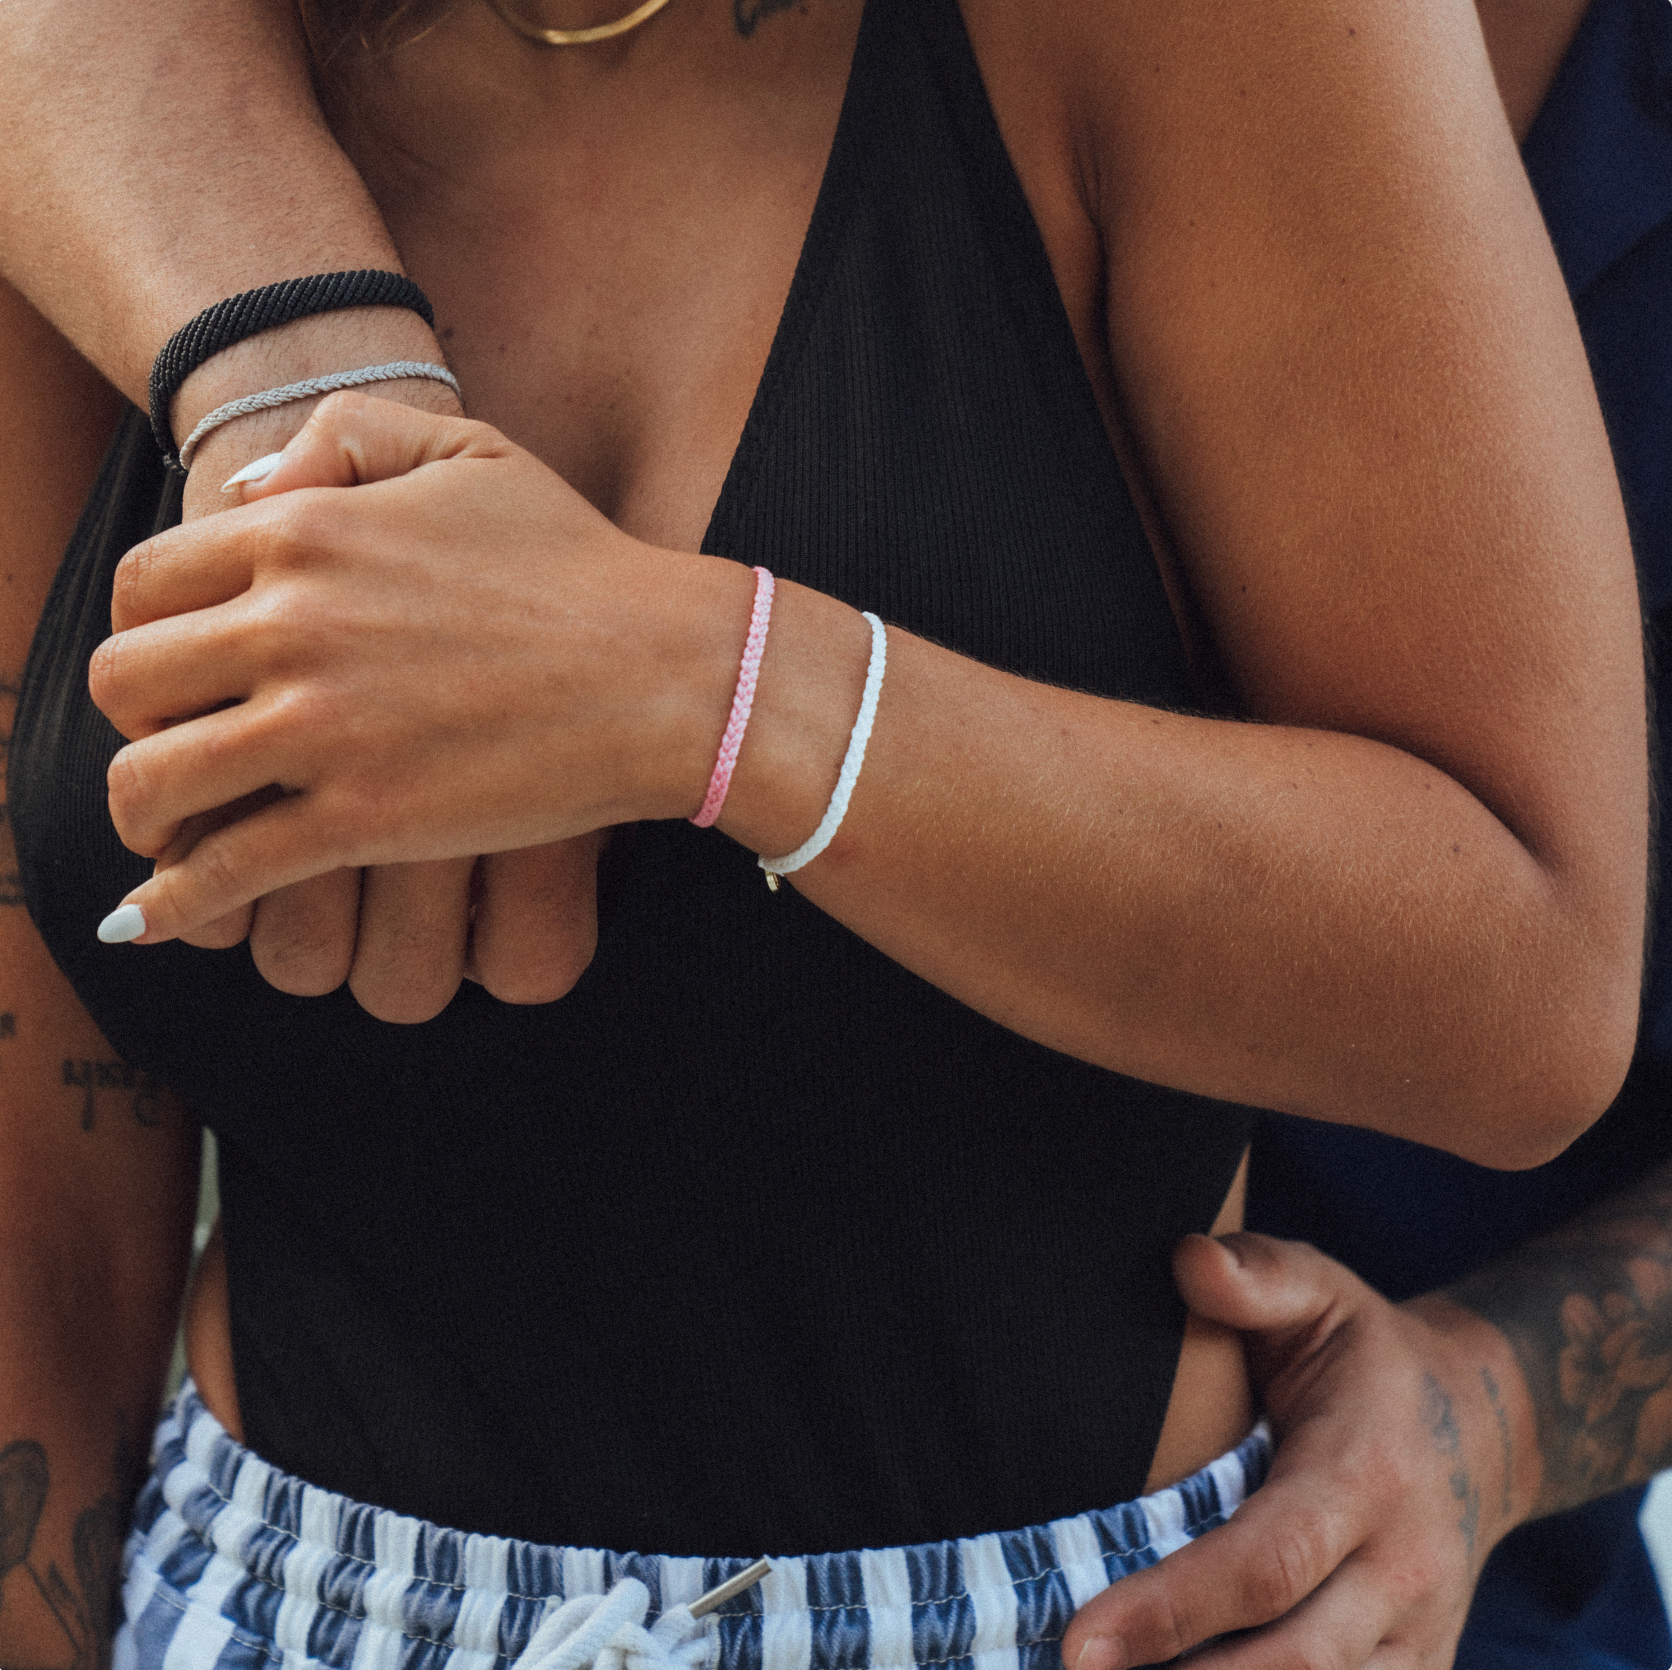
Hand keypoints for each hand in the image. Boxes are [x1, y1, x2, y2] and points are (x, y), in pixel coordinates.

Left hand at [164, 387, 603, 1021]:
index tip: (185, 667)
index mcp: (306, 533)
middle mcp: (294, 626)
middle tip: (180, 742)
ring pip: (150, 781)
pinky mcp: (366, 819)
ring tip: (168, 830)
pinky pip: (224, 873)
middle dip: (137, 719)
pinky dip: (174, 902)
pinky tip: (159, 915)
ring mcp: (325, 728)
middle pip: (124, 681)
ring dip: (142, 812)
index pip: (143, 584)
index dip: (147, 630)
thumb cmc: (577, 563)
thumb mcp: (468, 450)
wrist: (665, 672)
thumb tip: (243, 493)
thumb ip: (344, 435)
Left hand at [1061, 1233, 1537, 1668]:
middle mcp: (1401, 1573)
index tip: (1081, 1640)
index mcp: (1366, 1475)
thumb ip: (1257, 1274)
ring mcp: (1417, 1638)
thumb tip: (1186, 1260)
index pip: (1265, 1561)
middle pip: (1290, 1662)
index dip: (1172, 1607)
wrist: (1487, 1426)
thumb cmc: (1368, 1355)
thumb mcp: (1322, 1293)